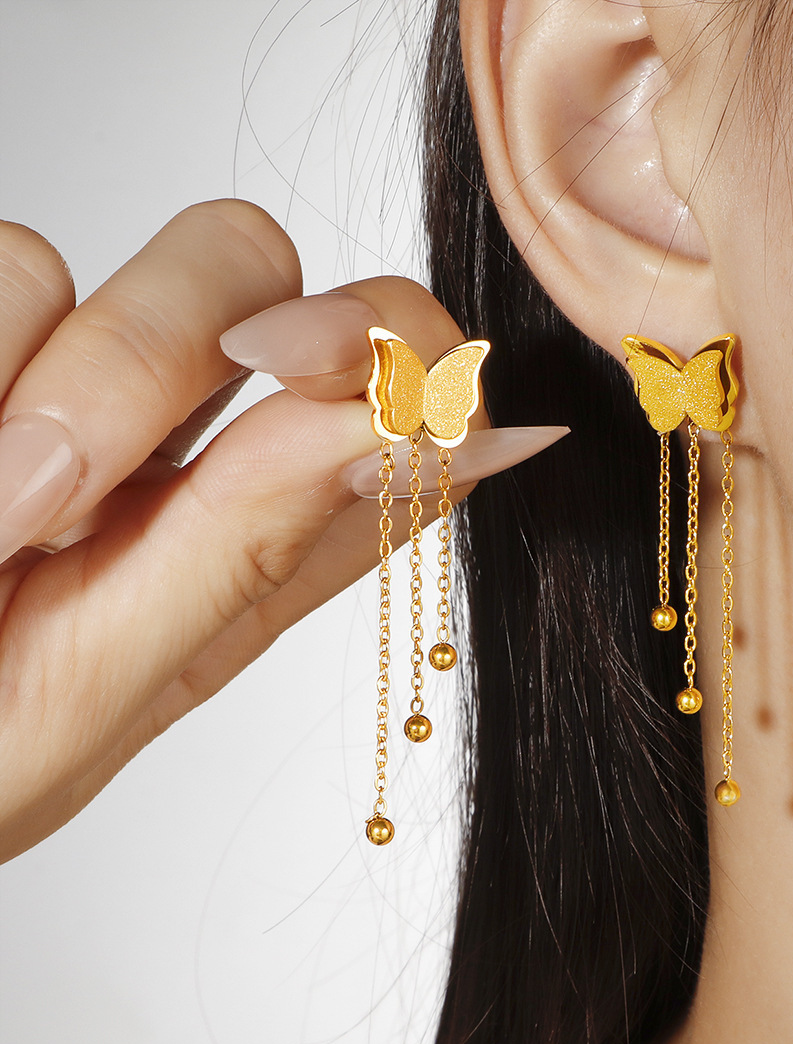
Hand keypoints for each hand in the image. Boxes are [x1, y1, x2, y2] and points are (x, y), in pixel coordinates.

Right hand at [0, 201, 563, 862]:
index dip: (412, 367)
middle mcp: (178, 452)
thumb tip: (415, 434)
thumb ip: (248, 546)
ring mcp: (65, 389)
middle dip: (156, 349)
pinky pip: (2, 266)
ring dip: (43, 400)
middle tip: (59, 490)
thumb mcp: (89, 692)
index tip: (330, 396)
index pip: (411, 404)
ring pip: (95, 267)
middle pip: (261, 278)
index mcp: (259, 546)